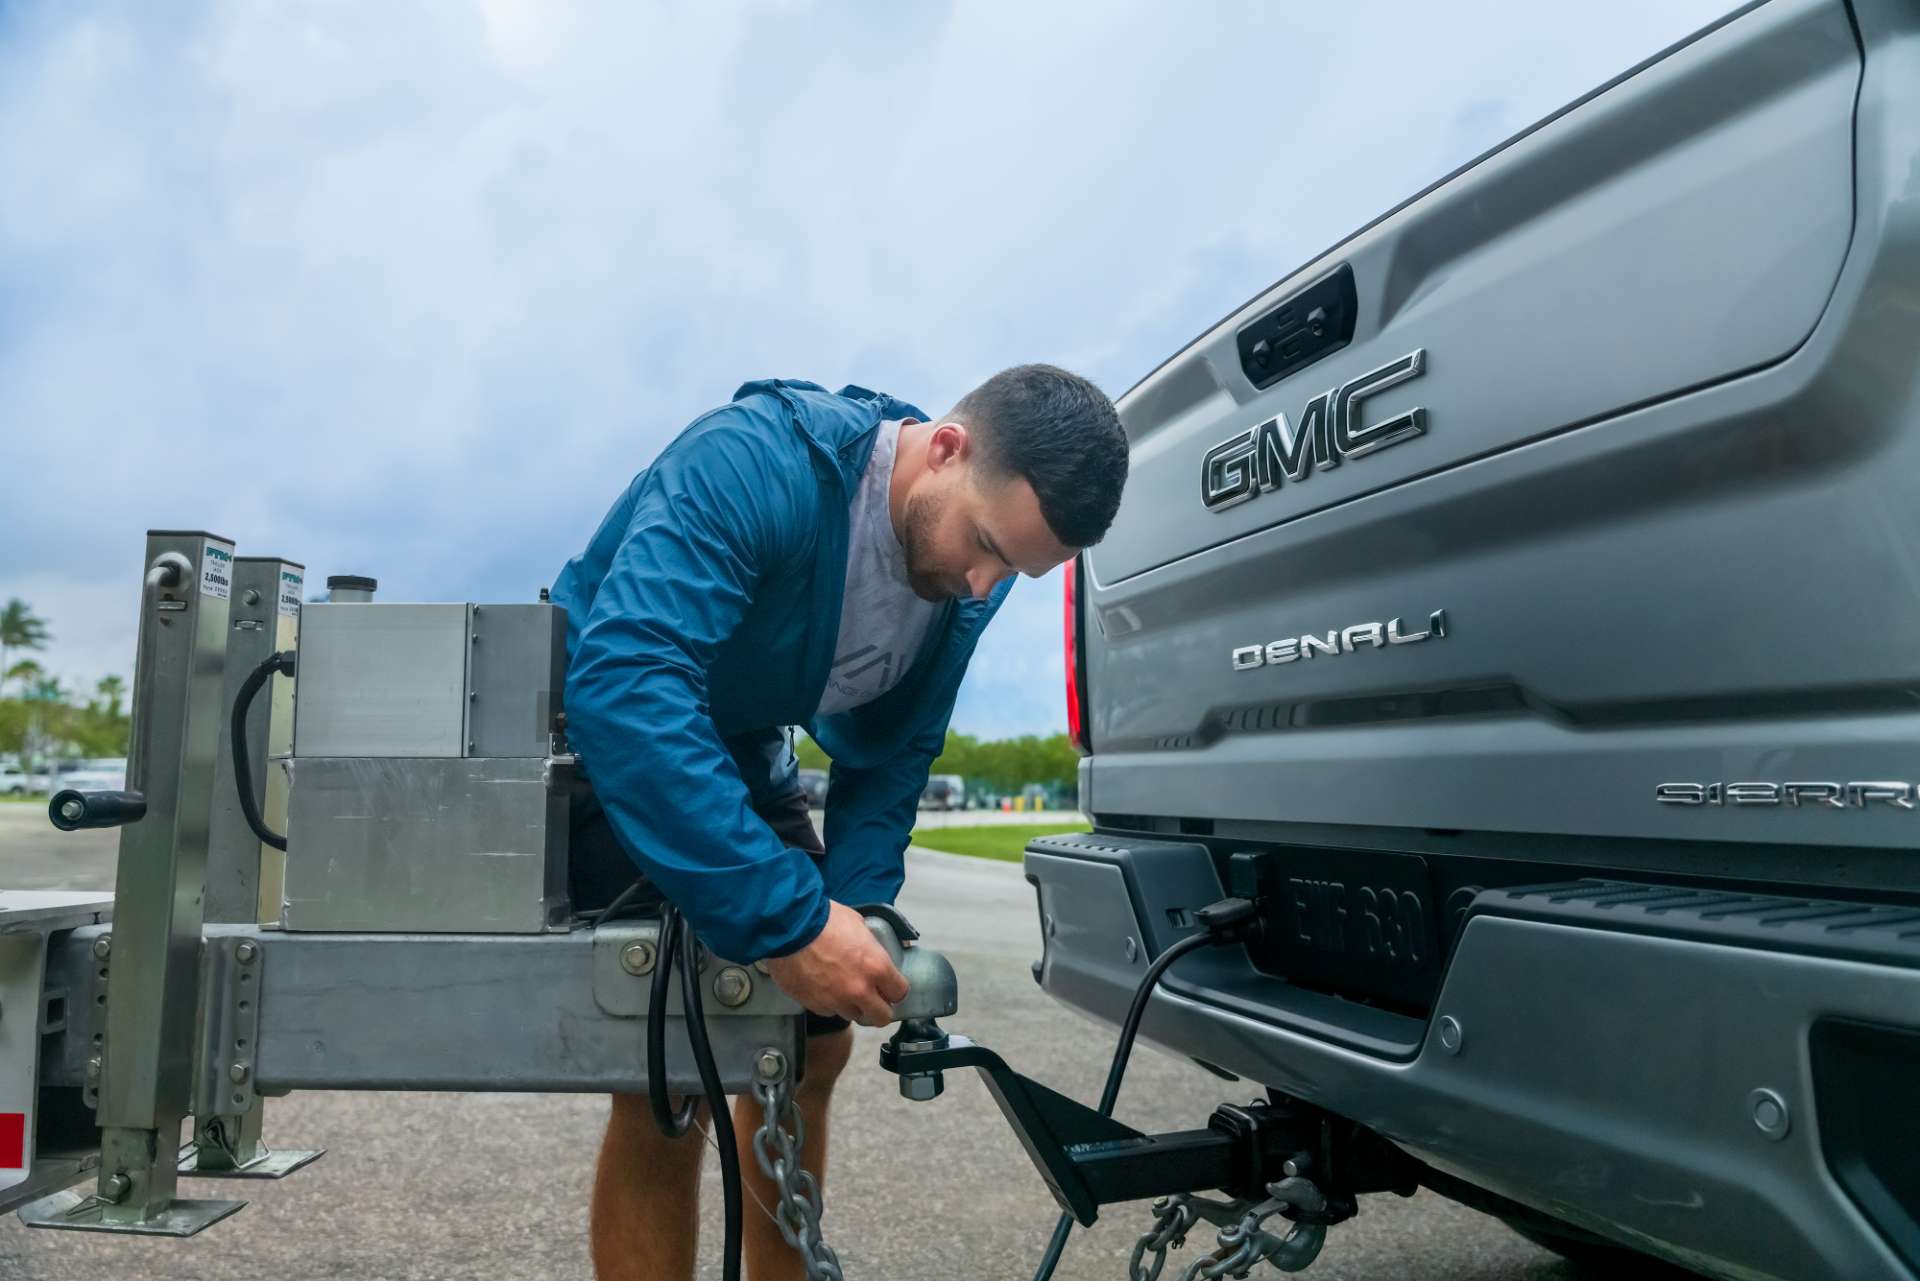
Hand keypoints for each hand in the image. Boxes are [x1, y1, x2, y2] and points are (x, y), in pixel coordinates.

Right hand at [765, 901, 908, 1026]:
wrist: (789, 926)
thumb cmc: (823, 919)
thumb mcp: (858, 923)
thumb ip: (870, 944)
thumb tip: (875, 949)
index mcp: (876, 967)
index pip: (900, 992)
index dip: (895, 989)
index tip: (890, 986)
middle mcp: (859, 990)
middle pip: (881, 1016)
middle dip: (880, 1008)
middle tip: (873, 997)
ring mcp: (835, 1001)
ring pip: (853, 1015)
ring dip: (852, 1005)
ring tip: (843, 988)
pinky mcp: (813, 1005)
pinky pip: (828, 1011)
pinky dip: (828, 1003)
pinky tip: (823, 986)